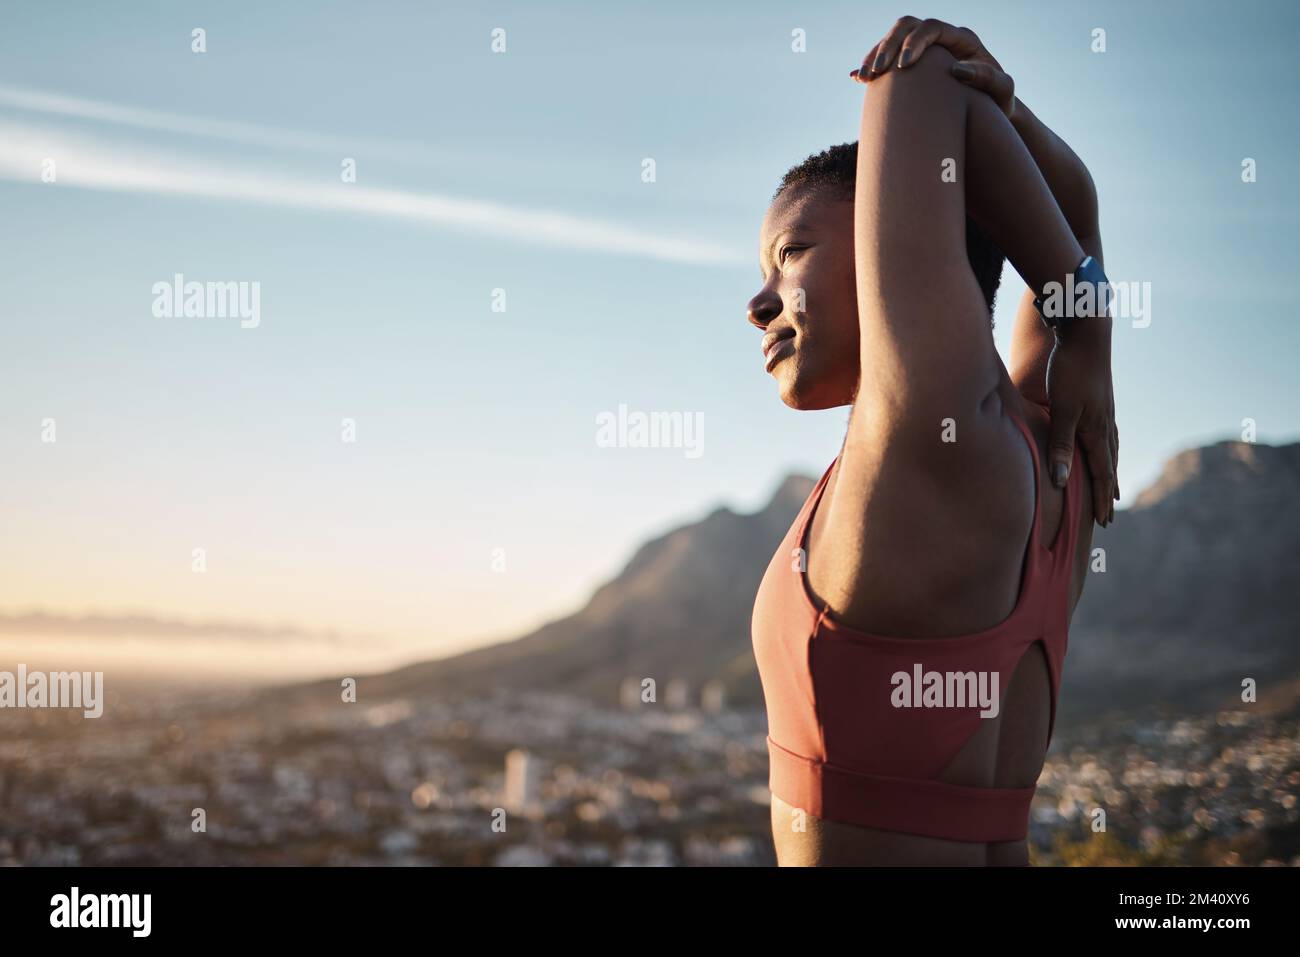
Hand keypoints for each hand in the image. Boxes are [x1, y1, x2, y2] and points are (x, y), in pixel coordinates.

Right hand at [850, 17, 1015, 119]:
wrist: (989, 115)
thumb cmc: (998, 104)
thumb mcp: (1002, 92)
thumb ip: (987, 78)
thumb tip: (956, 69)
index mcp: (962, 39)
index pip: (931, 28)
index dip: (913, 42)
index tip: (902, 66)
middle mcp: (941, 40)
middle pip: (906, 26)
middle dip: (887, 46)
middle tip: (877, 72)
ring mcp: (924, 52)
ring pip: (892, 40)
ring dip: (875, 56)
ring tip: (864, 79)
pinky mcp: (912, 67)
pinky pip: (887, 60)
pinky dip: (872, 67)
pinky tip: (857, 79)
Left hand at [1045, 318, 1118, 525]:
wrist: (1086, 333)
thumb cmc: (1071, 371)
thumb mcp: (1062, 410)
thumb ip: (1060, 445)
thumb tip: (1061, 481)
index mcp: (1096, 431)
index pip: (1101, 473)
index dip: (1101, 498)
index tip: (1104, 521)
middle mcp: (1105, 424)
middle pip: (1108, 465)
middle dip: (1106, 491)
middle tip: (1108, 515)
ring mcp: (1105, 411)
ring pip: (1108, 449)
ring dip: (1109, 471)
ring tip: (1110, 486)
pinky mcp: (1099, 400)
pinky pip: (1106, 433)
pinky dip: (1106, 448)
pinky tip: (1104, 445)